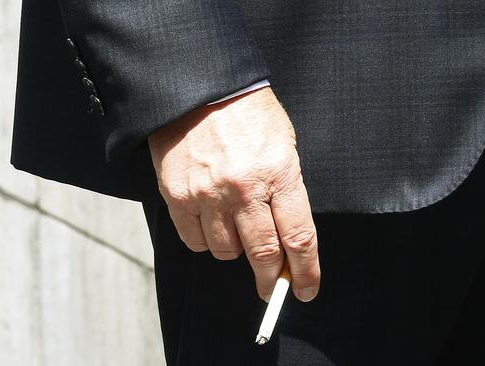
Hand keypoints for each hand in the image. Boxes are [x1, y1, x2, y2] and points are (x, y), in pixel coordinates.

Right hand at [148, 87, 319, 301]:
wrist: (196, 88)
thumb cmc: (246, 112)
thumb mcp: (283, 143)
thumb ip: (287, 189)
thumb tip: (288, 238)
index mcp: (278, 172)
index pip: (299, 237)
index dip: (306, 271)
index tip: (307, 288)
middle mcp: (244, 188)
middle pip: (264, 255)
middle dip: (273, 279)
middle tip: (274, 287)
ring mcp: (207, 194)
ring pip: (227, 251)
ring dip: (236, 250)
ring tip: (237, 231)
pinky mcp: (178, 196)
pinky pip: (194, 241)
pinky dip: (206, 241)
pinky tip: (211, 225)